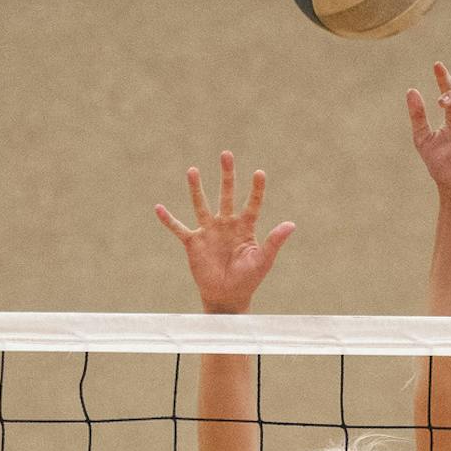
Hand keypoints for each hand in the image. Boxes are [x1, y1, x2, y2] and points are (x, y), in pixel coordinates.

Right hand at [157, 152, 295, 313]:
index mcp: (245, 227)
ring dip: (197, 189)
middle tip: (226, 154)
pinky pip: (178, 229)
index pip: (252, 204)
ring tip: (192, 170)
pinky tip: (158, 208)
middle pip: (227, 194)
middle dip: (227, 175)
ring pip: (201, 205)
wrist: (227, 296)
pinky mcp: (193, 243)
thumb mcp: (263, 260)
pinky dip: (168, 220)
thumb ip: (274, 241)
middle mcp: (226, 224)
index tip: (259, 173)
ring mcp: (209, 232)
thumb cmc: (249, 279)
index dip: (256, 189)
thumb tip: (291, 225)